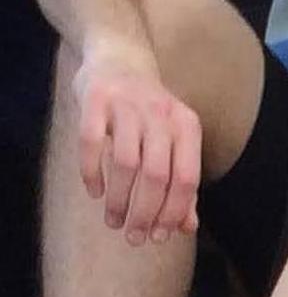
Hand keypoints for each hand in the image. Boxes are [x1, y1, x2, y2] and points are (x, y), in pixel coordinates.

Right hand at [72, 46, 200, 240]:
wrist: (119, 59)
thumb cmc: (149, 112)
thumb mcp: (173, 140)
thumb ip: (182, 182)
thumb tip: (187, 227)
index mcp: (187, 126)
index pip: (187, 179)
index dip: (174, 212)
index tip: (160, 237)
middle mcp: (161, 114)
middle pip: (157, 175)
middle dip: (146, 213)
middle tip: (134, 237)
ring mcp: (127, 105)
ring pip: (125, 163)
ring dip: (119, 199)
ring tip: (113, 221)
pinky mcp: (95, 100)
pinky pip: (91, 143)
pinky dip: (92, 172)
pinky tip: (94, 192)